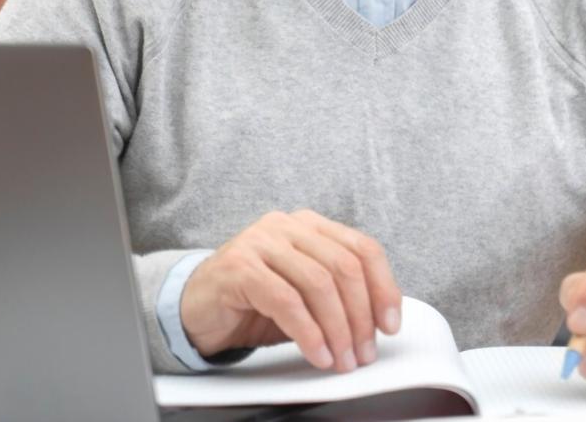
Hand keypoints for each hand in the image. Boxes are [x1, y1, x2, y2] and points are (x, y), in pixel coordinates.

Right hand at [180, 210, 401, 372]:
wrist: (195, 307)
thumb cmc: (254, 302)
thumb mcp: (304, 294)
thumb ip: (338, 295)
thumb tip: (379, 322)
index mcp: (311, 226)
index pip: (363, 249)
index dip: (384, 287)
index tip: (390, 324)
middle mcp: (289, 226)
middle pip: (344, 267)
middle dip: (361, 316)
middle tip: (363, 351)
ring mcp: (262, 242)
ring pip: (318, 284)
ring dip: (337, 329)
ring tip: (342, 359)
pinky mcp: (240, 267)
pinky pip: (286, 301)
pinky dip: (308, 333)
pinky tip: (317, 354)